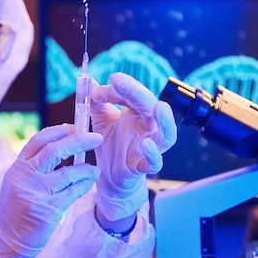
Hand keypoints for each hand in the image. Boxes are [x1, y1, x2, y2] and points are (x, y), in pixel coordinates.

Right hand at [0, 124, 101, 257]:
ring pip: (70, 172)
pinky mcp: (49, 210)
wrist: (6, 244)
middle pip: (56, 150)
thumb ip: (34, 168)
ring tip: (95, 170)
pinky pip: (74, 192)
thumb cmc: (15, 213)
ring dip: (87, 169)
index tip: (74, 127)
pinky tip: (89, 183)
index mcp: (16, 169)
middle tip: (96, 138)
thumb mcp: (16, 185)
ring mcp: (36, 193)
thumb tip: (63, 150)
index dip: (58, 131)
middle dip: (79, 140)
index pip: (38, 141)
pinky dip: (84, 185)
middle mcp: (25, 178)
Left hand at [90, 72, 176, 222]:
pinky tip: (146, 144)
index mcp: (139, 114)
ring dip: (165, 121)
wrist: (109, 176)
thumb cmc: (111, 145)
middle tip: (119, 80)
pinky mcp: (144, 167)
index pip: (135, 94)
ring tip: (158, 107)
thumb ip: (96, 102)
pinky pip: (154, 162)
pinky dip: (153, 154)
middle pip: (151, 107)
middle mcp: (148, 129)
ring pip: (167, 135)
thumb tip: (90, 82)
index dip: (122, 86)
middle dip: (136, 92)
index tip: (108, 80)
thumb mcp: (101, 120)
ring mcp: (150, 148)